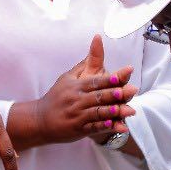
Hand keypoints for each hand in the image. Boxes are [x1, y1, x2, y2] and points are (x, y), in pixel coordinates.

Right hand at [12, 36, 137, 148]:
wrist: (39, 119)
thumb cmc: (57, 96)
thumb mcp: (68, 78)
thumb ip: (85, 64)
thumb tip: (97, 40)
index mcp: (75, 86)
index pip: (94, 81)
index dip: (108, 79)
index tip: (122, 75)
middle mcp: (76, 100)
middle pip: (98, 96)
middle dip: (115, 94)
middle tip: (131, 91)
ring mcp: (76, 115)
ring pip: (98, 112)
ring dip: (114, 112)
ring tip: (129, 111)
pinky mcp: (77, 129)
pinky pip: (93, 127)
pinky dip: (104, 127)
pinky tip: (116, 126)